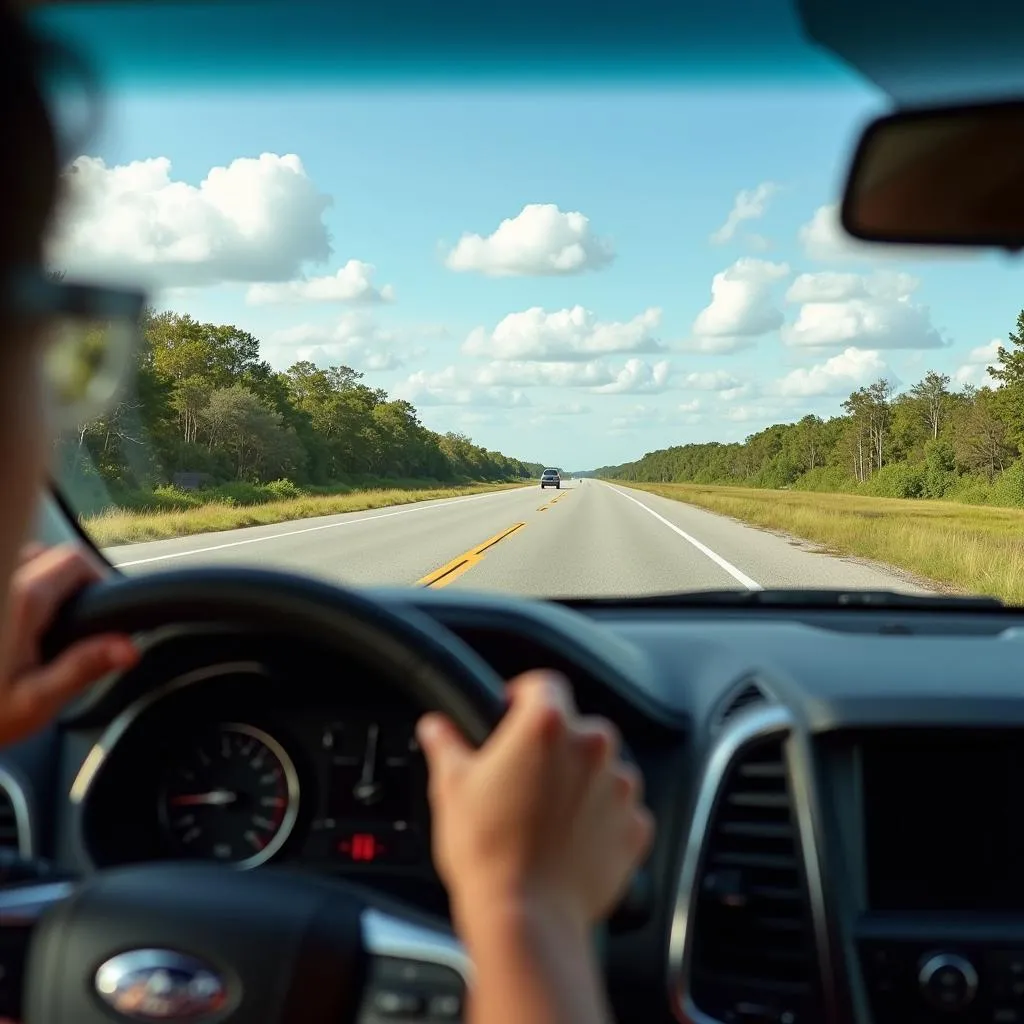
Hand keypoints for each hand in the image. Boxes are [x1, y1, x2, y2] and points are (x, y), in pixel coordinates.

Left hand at [0, 543, 137, 745]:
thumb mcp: (35, 701)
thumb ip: (83, 668)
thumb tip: (129, 649)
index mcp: (22, 602)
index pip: (75, 560)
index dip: (99, 577)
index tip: (103, 609)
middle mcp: (4, 582)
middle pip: (53, 555)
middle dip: (75, 581)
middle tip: (78, 624)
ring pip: (28, 560)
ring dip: (47, 581)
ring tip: (49, 624)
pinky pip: (11, 575)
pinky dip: (26, 588)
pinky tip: (21, 625)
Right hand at [416, 670, 653, 941]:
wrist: (526, 919)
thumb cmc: (486, 852)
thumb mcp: (451, 787)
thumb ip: (446, 744)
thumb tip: (435, 727)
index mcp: (547, 724)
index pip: (544, 684)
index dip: (523, 695)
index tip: (511, 712)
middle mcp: (592, 747)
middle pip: (576, 726)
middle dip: (552, 744)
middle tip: (522, 776)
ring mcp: (620, 788)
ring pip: (602, 768)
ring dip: (580, 780)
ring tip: (544, 813)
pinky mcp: (634, 827)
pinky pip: (621, 810)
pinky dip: (601, 818)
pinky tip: (570, 838)